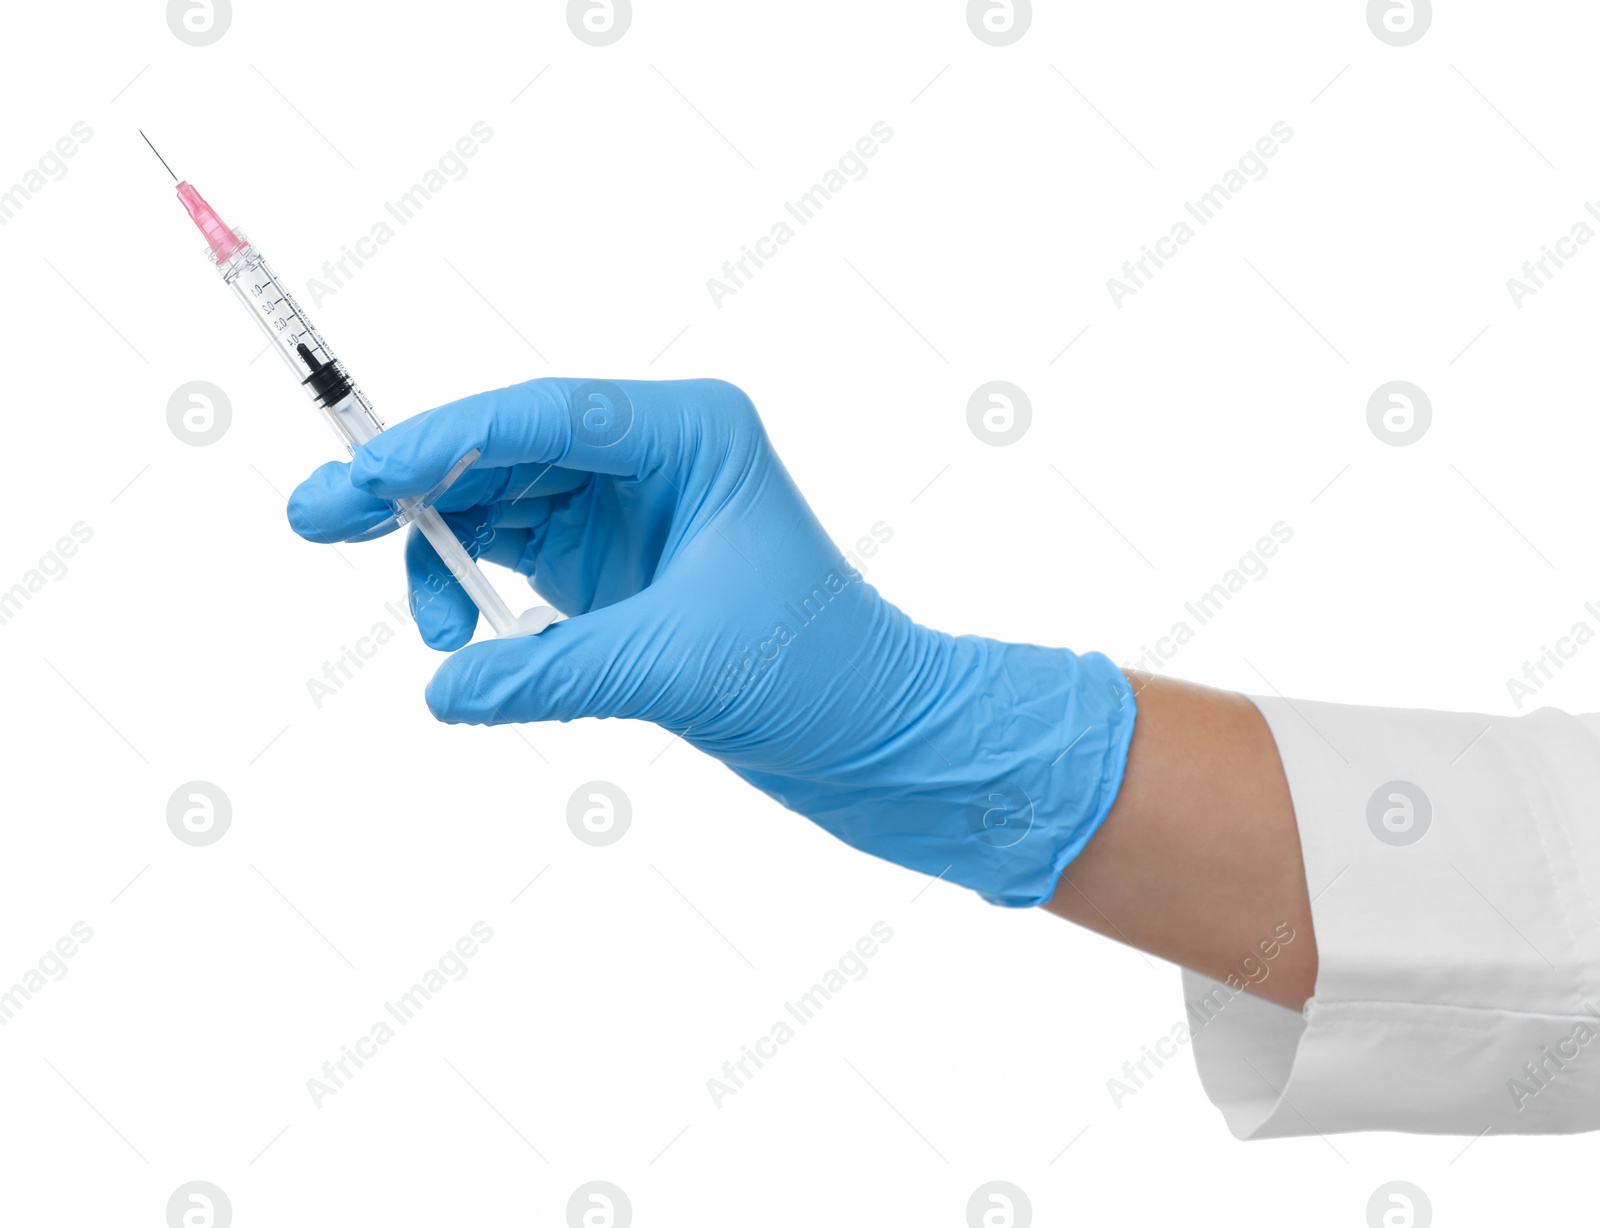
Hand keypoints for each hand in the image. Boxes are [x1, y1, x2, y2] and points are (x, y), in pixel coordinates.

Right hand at [287, 378, 1135, 904]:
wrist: (877, 734)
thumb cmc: (822, 675)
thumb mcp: (681, 668)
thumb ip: (553, 675)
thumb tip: (442, 694)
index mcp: (691, 433)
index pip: (539, 418)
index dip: (437, 444)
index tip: (356, 479)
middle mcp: (654, 454)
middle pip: (500, 450)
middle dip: (408, 487)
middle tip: (313, 518)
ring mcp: (628, 507)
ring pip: (496, 503)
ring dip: (437, 551)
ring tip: (426, 629)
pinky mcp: (610, 565)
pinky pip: (511, 556)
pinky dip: (472, 592)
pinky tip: (461, 640)